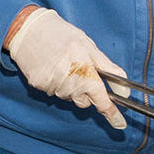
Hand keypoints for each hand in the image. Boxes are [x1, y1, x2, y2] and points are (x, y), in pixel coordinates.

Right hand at [6, 7, 127, 129]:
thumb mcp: (89, 46)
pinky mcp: (39, 85)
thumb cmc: (61, 34)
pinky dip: (56, 83)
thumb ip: (108, 68)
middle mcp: (68, 81)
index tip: (119, 124)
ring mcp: (52, 85)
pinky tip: (51, 68)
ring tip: (63, 65)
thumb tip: (124, 89)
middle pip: (84, 102)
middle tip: (80, 70)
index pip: (102, 99)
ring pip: (68, 97)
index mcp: (84, 70)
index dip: (112, 113)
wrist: (28, 28)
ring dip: (70, 87)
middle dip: (86, 92)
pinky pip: (53, 92)